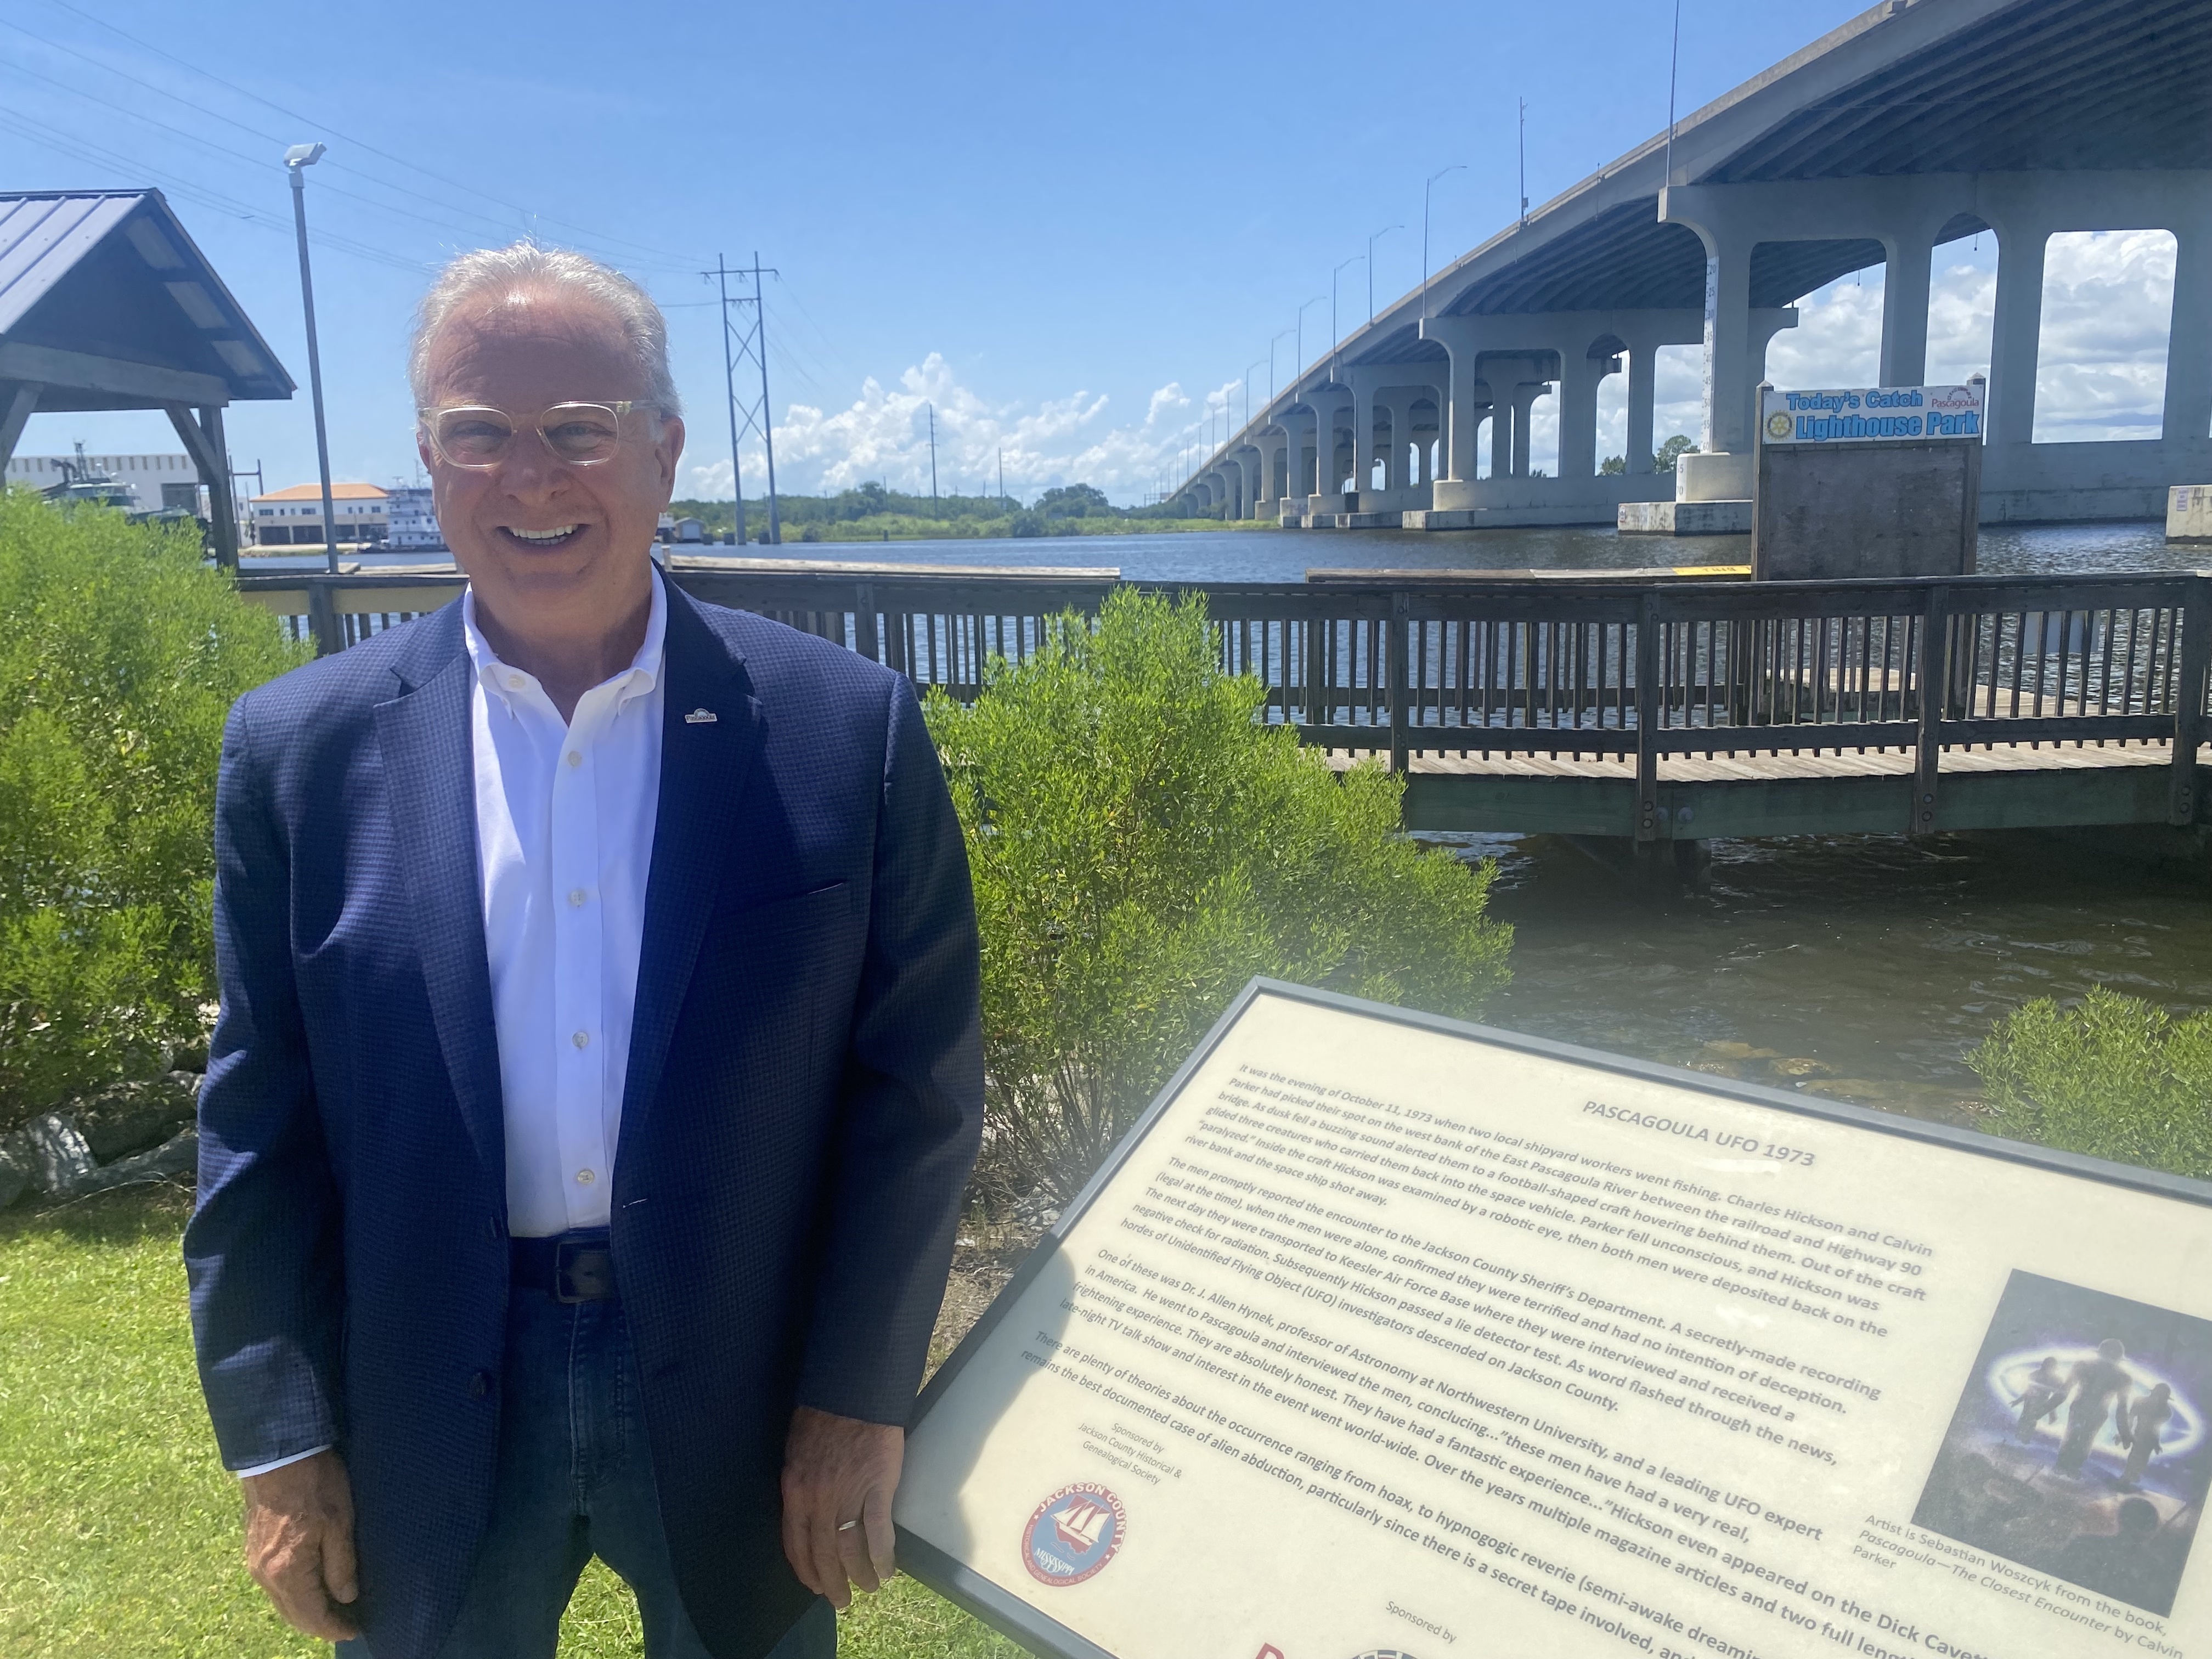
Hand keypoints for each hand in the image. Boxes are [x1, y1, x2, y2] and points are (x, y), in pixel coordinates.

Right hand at [241, 1449, 359, 1640]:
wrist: (278, 1453)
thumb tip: (347, 1596)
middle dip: (320, 1624)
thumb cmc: (314, 1483)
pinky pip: (274, 1585)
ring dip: (305, 1611)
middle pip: (293, 1614)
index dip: (334, 1627)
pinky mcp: (253, 1549)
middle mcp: (265, 1574)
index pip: (312, 1615)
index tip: (355, 1629)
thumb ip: (342, 1564)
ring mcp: (255, 1562)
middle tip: (347, 1623)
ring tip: (333, 1609)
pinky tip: (311, 1587)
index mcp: (288, 1571)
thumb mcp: (340, 1522)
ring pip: (282, 1601)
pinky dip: (293, 1594)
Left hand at [780, 1406, 902, 1608]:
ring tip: (869, 1588)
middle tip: (841, 1601)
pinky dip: (883, 1556)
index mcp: (795, 1493)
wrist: (852, 1392)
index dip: (806, 1570)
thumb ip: (799, 1486)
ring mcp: (848, 1496)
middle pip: (823, 1555)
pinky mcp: (877, 1488)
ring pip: (850, 1550)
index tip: (814, 1585)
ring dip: (860, 1575)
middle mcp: (817, 1502)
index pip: (796, 1545)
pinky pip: (878, 1532)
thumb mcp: (796, 1453)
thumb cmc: (822, 1416)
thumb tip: (805, 1513)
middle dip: (832, 1583)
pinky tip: (888, 1570)